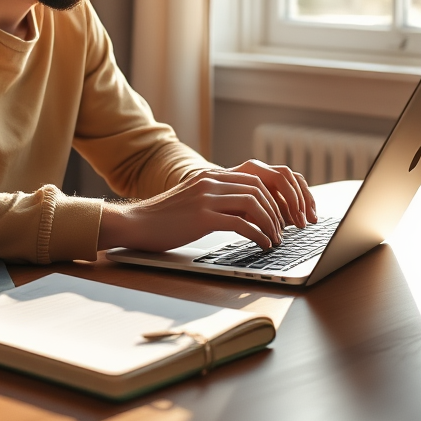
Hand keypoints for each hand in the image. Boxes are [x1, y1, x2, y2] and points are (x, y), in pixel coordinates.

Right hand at [97, 161, 315, 252]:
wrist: (135, 223)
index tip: (282, 216)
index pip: (254, 178)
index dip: (274, 197)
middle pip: (259, 189)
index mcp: (210, 175)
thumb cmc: (164, 219)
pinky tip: (263, 245)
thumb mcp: (193, 201)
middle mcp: (211, 181)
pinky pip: (241, 223)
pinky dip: (258, 235)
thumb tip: (246, 215)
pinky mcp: (202, 216)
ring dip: (271, 223)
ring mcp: (206, 197)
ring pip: (254, 203)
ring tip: (276, 239)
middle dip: (278, 210)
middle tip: (286, 229)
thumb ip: (217, 199)